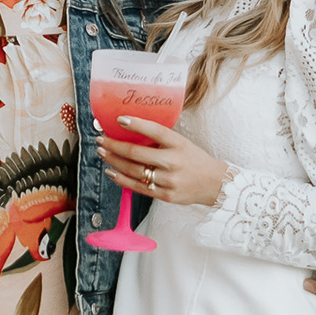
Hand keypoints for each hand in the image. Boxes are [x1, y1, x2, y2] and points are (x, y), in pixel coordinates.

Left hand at [96, 116, 230, 206]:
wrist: (214, 184)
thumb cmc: (194, 160)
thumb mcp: (182, 143)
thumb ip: (160, 140)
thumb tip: (130, 132)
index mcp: (179, 144)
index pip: (155, 130)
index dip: (136, 124)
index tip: (119, 119)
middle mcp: (173, 162)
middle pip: (137, 153)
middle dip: (114, 146)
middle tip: (101, 140)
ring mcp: (169, 180)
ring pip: (134, 170)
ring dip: (114, 161)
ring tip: (102, 153)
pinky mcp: (166, 195)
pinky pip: (138, 187)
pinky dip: (121, 179)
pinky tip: (111, 171)